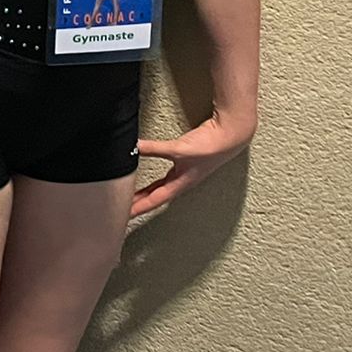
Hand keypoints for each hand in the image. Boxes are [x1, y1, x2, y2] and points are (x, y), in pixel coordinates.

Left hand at [131, 113, 253, 217]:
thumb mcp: (178, 149)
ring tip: (130, 197)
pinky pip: (164, 176)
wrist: (230, 135)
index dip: (138, 208)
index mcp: (180, 183)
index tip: (125, 216)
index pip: (154, 200)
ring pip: (159, 188)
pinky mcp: (184, 162)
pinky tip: (149, 178)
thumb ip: (154, 148)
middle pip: (155, 197)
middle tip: (121, 210)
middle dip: (139, 204)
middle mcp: (181, 181)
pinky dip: (154, 180)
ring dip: (145, 193)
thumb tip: (134, 147)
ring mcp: (183, 173)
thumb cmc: (211, 146)